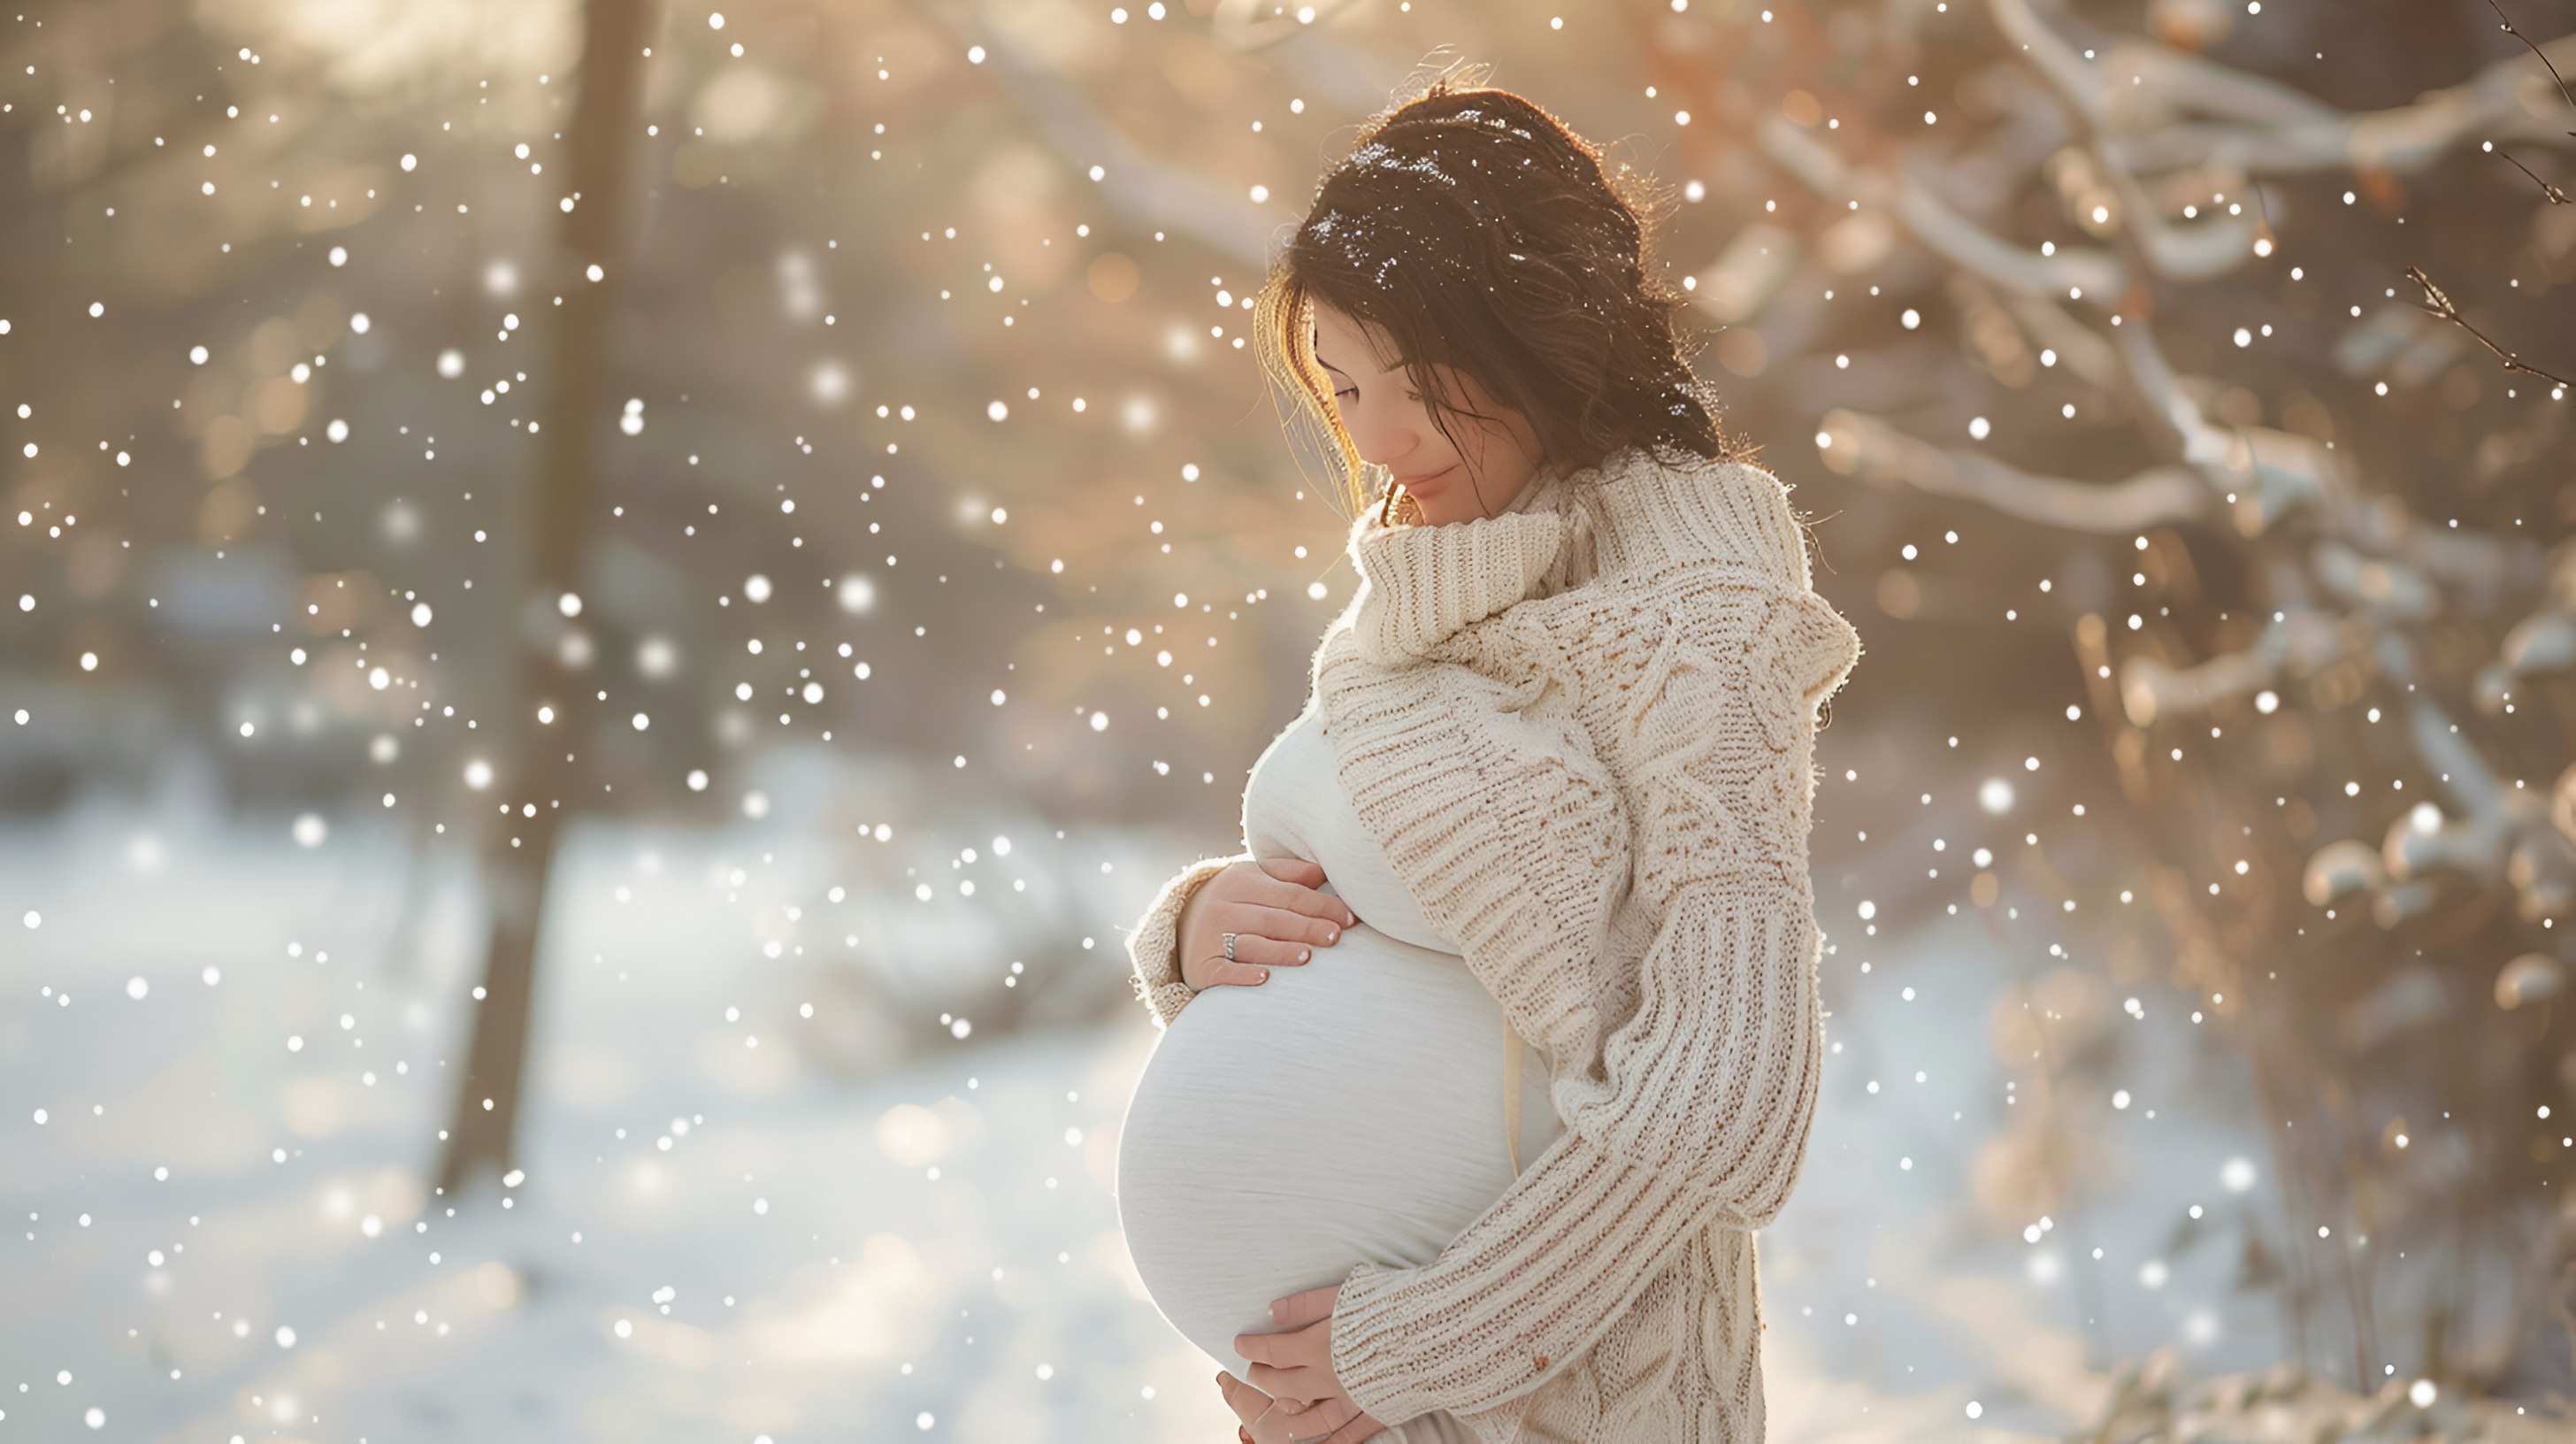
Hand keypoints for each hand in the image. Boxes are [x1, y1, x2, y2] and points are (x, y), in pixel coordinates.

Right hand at [1178, 856, 1357, 993]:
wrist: (1180, 923)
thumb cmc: (1235, 900)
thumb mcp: (1255, 878)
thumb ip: (1289, 874)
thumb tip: (1325, 870)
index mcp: (1241, 881)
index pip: (1290, 894)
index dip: (1322, 906)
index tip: (1349, 918)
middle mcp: (1224, 907)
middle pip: (1274, 919)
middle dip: (1307, 928)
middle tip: (1336, 937)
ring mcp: (1211, 937)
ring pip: (1251, 944)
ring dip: (1280, 951)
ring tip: (1307, 956)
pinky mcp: (1202, 966)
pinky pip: (1224, 971)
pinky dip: (1243, 975)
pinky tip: (1265, 978)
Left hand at [1213, 1284, 1387, 1441]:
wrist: (1439, 1332)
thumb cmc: (1392, 1305)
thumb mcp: (1345, 1293)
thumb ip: (1306, 1304)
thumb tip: (1272, 1311)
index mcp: (1317, 1346)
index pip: (1272, 1351)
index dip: (1252, 1348)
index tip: (1239, 1344)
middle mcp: (1329, 1378)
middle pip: (1284, 1384)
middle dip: (1263, 1378)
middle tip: (1253, 1371)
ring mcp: (1352, 1399)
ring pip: (1311, 1416)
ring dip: (1289, 1413)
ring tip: (1278, 1408)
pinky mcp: (1377, 1409)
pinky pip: (1350, 1432)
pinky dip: (1335, 1440)